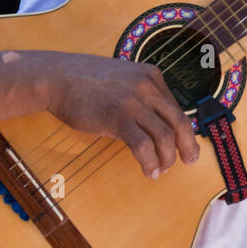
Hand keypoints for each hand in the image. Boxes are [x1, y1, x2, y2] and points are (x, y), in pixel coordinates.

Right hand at [44, 53, 199, 178]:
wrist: (57, 77)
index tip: (186, 145)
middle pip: (178, 121)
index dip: (185, 131)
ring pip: (164, 136)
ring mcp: (133, 101)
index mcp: (152, 76)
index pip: (177, 108)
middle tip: (189, 161)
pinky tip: (149, 170)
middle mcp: (147, 86)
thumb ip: (142, 95)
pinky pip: (142, 145)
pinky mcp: (117, 117)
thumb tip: (158, 122)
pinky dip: (149, 162)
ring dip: (166, 158)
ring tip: (161, 170)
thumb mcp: (124, 79)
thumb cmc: (86, 81)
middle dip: (186, 145)